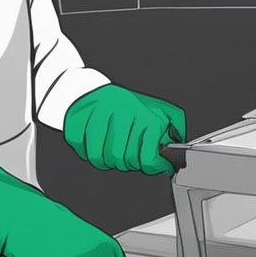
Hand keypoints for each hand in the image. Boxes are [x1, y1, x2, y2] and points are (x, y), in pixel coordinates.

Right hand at [63, 84, 185, 175]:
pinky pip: (83, 151)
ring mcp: (98, 115)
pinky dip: (89, 154)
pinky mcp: (78, 120)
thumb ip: (174, 132)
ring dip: (107, 161)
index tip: (151, 164)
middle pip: (123, 160)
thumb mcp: (161, 112)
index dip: (150, 167)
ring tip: (112, 151)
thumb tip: (177, 155)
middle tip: (128, 156)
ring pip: (102, 158)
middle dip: (127, 163)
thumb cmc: (128, 104)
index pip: (147, 158)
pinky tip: (97, 145)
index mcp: (144, 114)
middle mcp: (122, 113)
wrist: (92, 89)